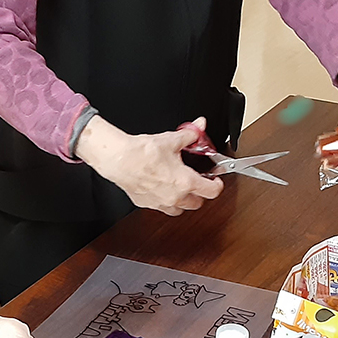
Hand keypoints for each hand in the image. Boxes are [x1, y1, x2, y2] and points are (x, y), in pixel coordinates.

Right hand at [75, 115, 223, 216]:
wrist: (119, 159)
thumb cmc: (142, 153)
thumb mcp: (171, 140)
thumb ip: (190, 135)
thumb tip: (198, 127)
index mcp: (185, 182)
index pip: (212, 192)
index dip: (217, 185)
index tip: (216, 181)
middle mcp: (175, 197)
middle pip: (197, 204)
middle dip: (200, 194)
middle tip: (198, 183)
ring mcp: (160, 202)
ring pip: (179, 210)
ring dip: (183, 201)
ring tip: (181, 189)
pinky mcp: (146, 203)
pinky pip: (161, 207)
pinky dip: (165, 200)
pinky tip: (161, 189)